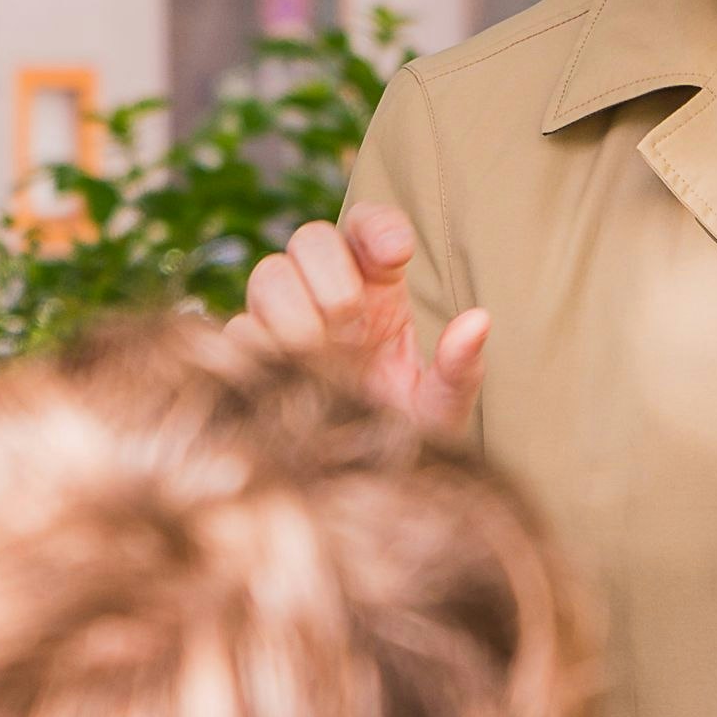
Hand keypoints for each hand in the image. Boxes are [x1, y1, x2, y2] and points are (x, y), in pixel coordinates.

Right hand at [232, 203, 489, 430]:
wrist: (361, 489)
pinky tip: (292, 376)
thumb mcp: (442, 407)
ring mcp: (284, 319)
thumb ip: (460, 368)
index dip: (377, 227)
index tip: (398, 255)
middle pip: (310, 238)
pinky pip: (237, 329)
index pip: (368, 226)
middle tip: (355, 333)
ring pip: (268, 274)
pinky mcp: (251, 355)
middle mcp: (327, 292)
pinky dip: (262, 347)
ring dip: (295, 312)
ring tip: (323, 360)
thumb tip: (479, 321)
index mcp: (378, 286)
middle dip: (333, 280)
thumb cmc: (405, 437)